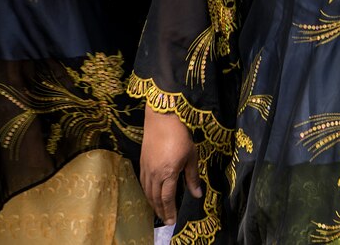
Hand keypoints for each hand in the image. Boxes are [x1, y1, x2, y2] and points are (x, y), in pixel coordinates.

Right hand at [141, 107, 201, 224]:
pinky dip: (147, 192)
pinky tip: (151, 195)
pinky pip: (143, 183)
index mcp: (168, 173)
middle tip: (166, 220)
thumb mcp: (191, 156)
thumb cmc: (180, 135)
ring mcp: (146, 168)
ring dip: (153, 204)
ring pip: (147, 191)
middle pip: (155, 198)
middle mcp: (154, 174)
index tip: (172, 221)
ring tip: (159, 211)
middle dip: (161, 211)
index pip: (167, 198)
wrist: (162, 118)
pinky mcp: (142, 162)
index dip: (170, 211)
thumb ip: (192, 177)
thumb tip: (197, 195)